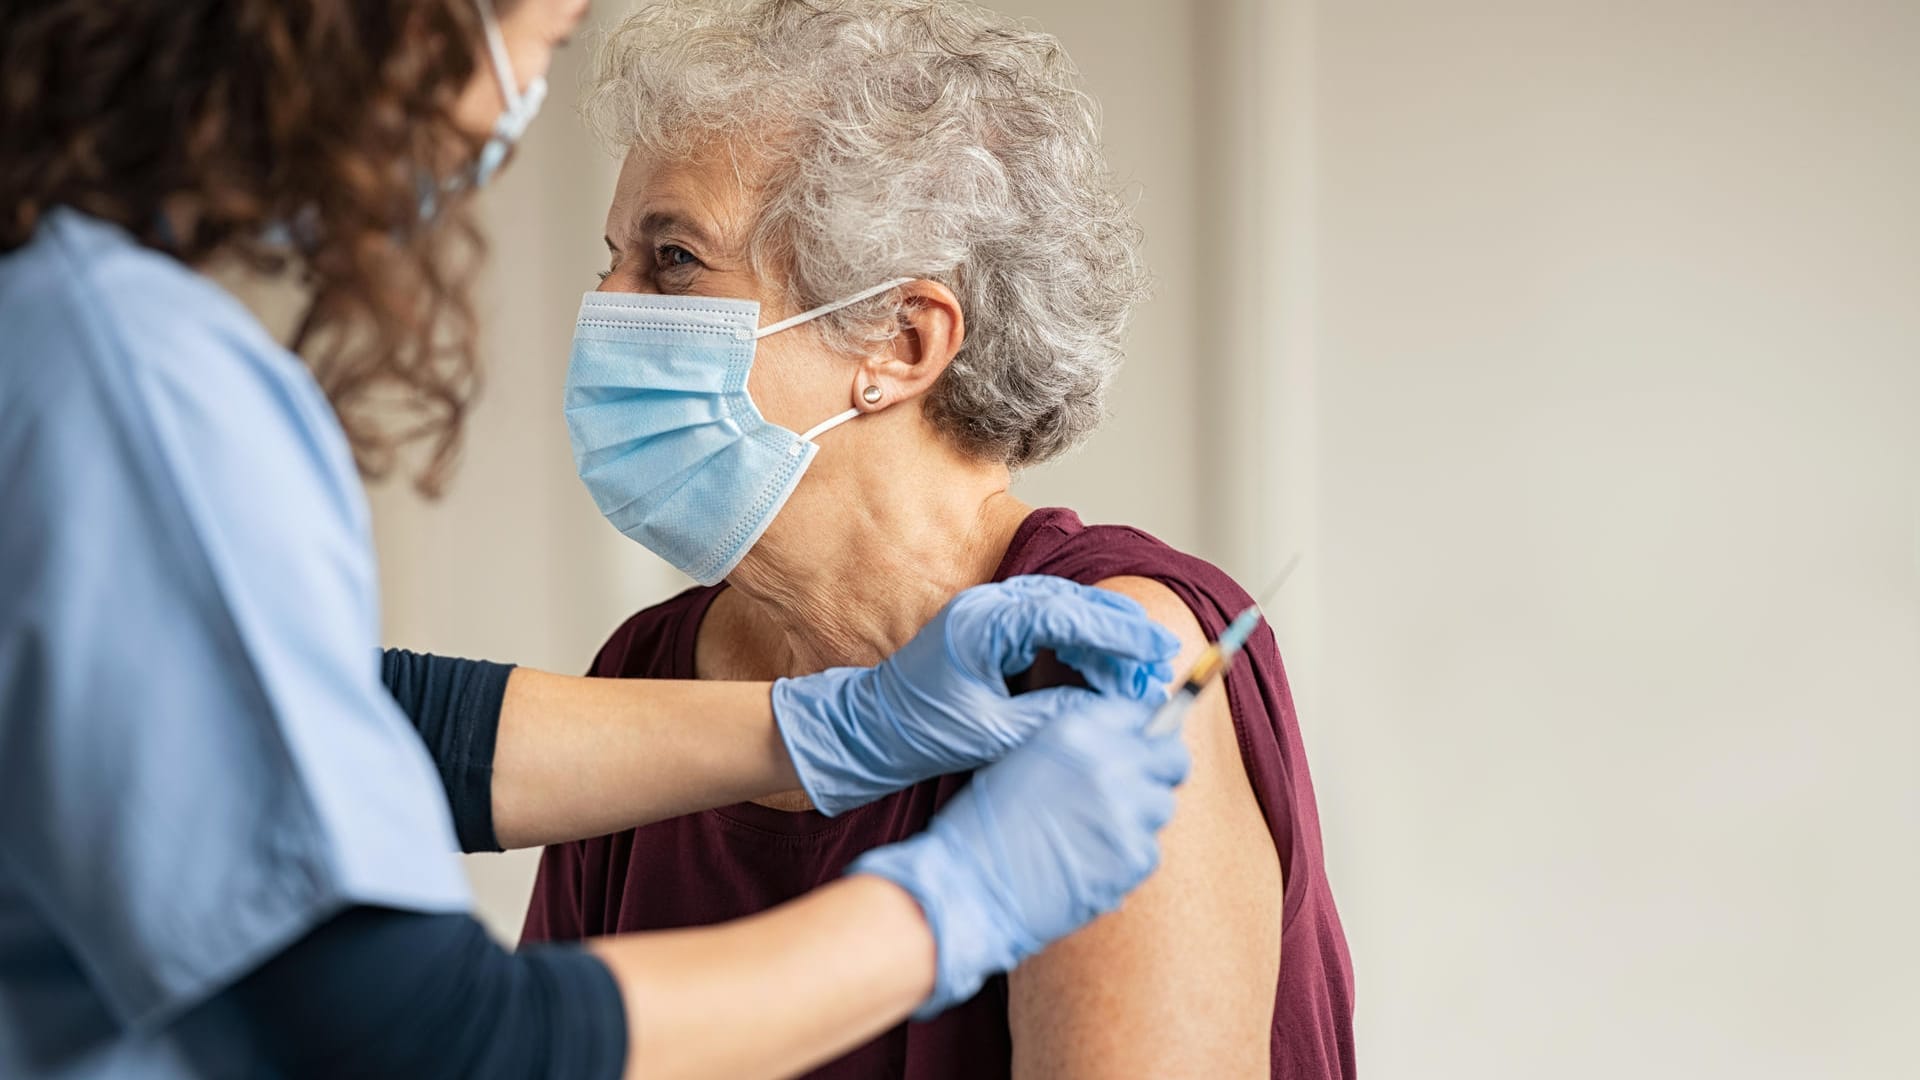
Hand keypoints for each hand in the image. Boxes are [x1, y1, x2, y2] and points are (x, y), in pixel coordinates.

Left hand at [772, 575, 1178, 815]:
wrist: (868, 730)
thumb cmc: (919, 733)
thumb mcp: (994, 734)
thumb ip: (1053, 717)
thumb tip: (1111, 712)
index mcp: (983, 624)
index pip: (1066, 615)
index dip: (1118, 633)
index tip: (1157, 651)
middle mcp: (986, 606)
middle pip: (1071, 603)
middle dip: (1120, 632)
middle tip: (1161, 660)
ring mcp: (986, 612)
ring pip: (1063, 611)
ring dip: (1103, 637)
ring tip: (1141, 668)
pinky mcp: (988, 628)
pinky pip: (1046, 624)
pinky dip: (1079, 643)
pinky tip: (1102, 669)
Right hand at [849, 693, 1190, 1015]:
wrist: (969, 885)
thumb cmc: (985, 826)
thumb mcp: (1025, 759)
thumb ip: (1079, 747)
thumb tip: (1126, 748)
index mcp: (1077, 730)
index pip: (1141, 715)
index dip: (1142, 735)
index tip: (1139, 750)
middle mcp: (1109, 763)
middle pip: (1172, 758)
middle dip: (1159, 772)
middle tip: (1136, 791)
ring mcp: (1127, 811)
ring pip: (1161, 807)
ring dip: (1138, 818)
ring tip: (1094, 835)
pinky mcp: (1134, 857)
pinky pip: (1149, 851)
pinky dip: (1126, 859)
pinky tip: (1089, 863)